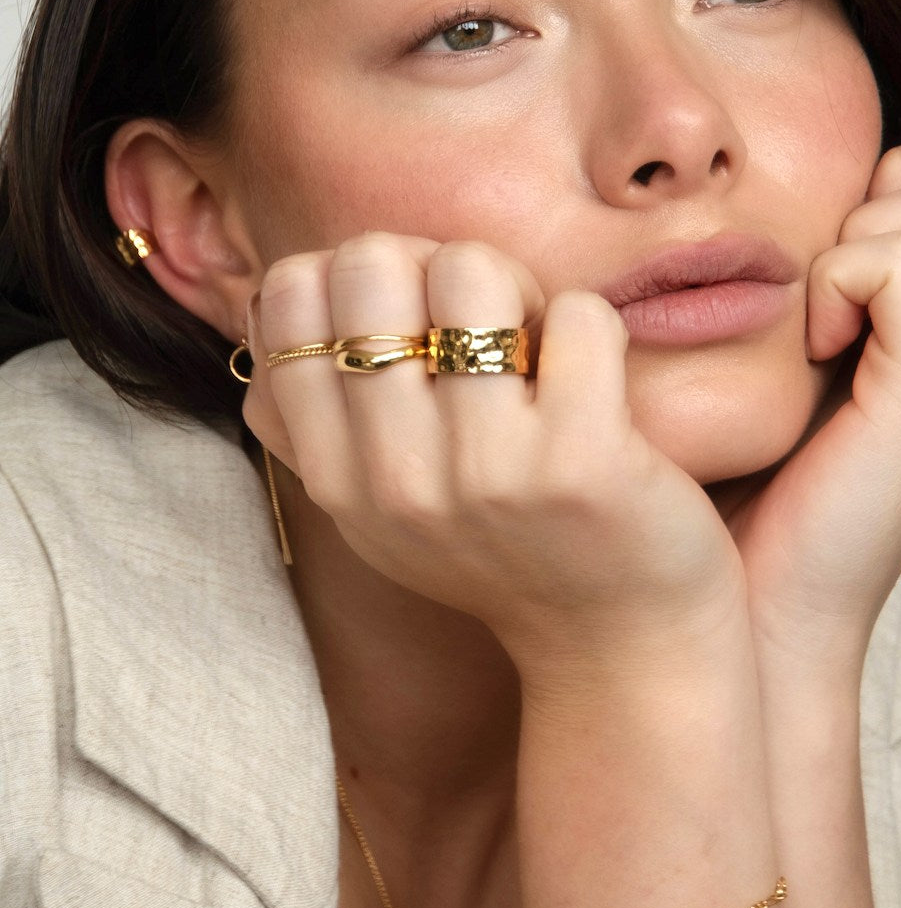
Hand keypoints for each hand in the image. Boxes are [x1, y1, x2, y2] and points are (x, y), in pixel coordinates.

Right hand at [243, 232, 744, 685]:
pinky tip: (592, 381)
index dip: (355, 273)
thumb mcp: (377, 507)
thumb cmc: (505, 547)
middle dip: (435, 267)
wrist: (619, 645)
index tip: (411, 321)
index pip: (287, 295)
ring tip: (535, 351)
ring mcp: (484, 472)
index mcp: (335, 476)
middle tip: (483, 330)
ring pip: (470, 270)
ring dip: (517, 289)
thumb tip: (274, 294)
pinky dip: (592, 326)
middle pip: (370, 262)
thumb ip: (315, 419)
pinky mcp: (579, 465)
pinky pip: (577, 314)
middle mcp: (394, 477)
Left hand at [708, 130, 900, 673]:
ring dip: (873, 228)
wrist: (765, 608)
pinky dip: (837, 282)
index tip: (856, 240)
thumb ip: (847, 284)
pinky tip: (811, 349)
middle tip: (844, 266)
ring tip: (829, 312)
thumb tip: (816, 194)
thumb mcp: (823, 360)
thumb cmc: (770, 483)